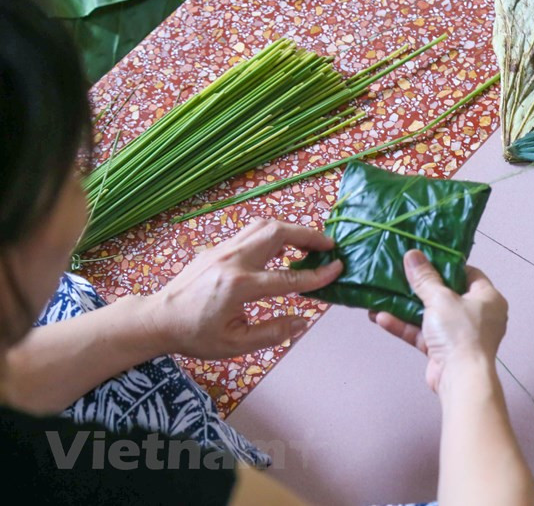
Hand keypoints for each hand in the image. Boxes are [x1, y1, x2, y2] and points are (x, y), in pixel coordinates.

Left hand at [144, 219, 341, 359]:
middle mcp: (233, 260)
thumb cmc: (196, 335)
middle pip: (278, 233)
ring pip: (264, 226)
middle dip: (308, 235)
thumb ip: (273, 332)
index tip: (337, 269)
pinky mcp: (218, 247)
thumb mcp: (236, 344)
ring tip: (309, 243)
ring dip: (291, 230)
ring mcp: (223, 249)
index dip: (317, 275)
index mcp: (239, 285)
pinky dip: (273, 234)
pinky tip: (282, 248)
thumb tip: (303, 321)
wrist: (158, 318)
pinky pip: (251, 232)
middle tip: (328, 246)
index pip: (288, 277)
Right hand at [370, 249, 506, 392]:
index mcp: (488, 298)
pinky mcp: (443, 350)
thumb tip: (413, 255)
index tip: (426, 259)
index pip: (469, 274)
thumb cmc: (461, 333)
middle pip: (446, 294)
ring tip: (383, 295)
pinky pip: (422, 333)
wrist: (461, 378)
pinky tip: (381, 317)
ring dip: (406, 307)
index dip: (447, 266)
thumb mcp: (440, 298)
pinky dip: (404, 326)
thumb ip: (424, 278)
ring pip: (430, 315)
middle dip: (421, 287)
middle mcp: (477, 315)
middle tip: (401, 274)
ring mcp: (460, 334)